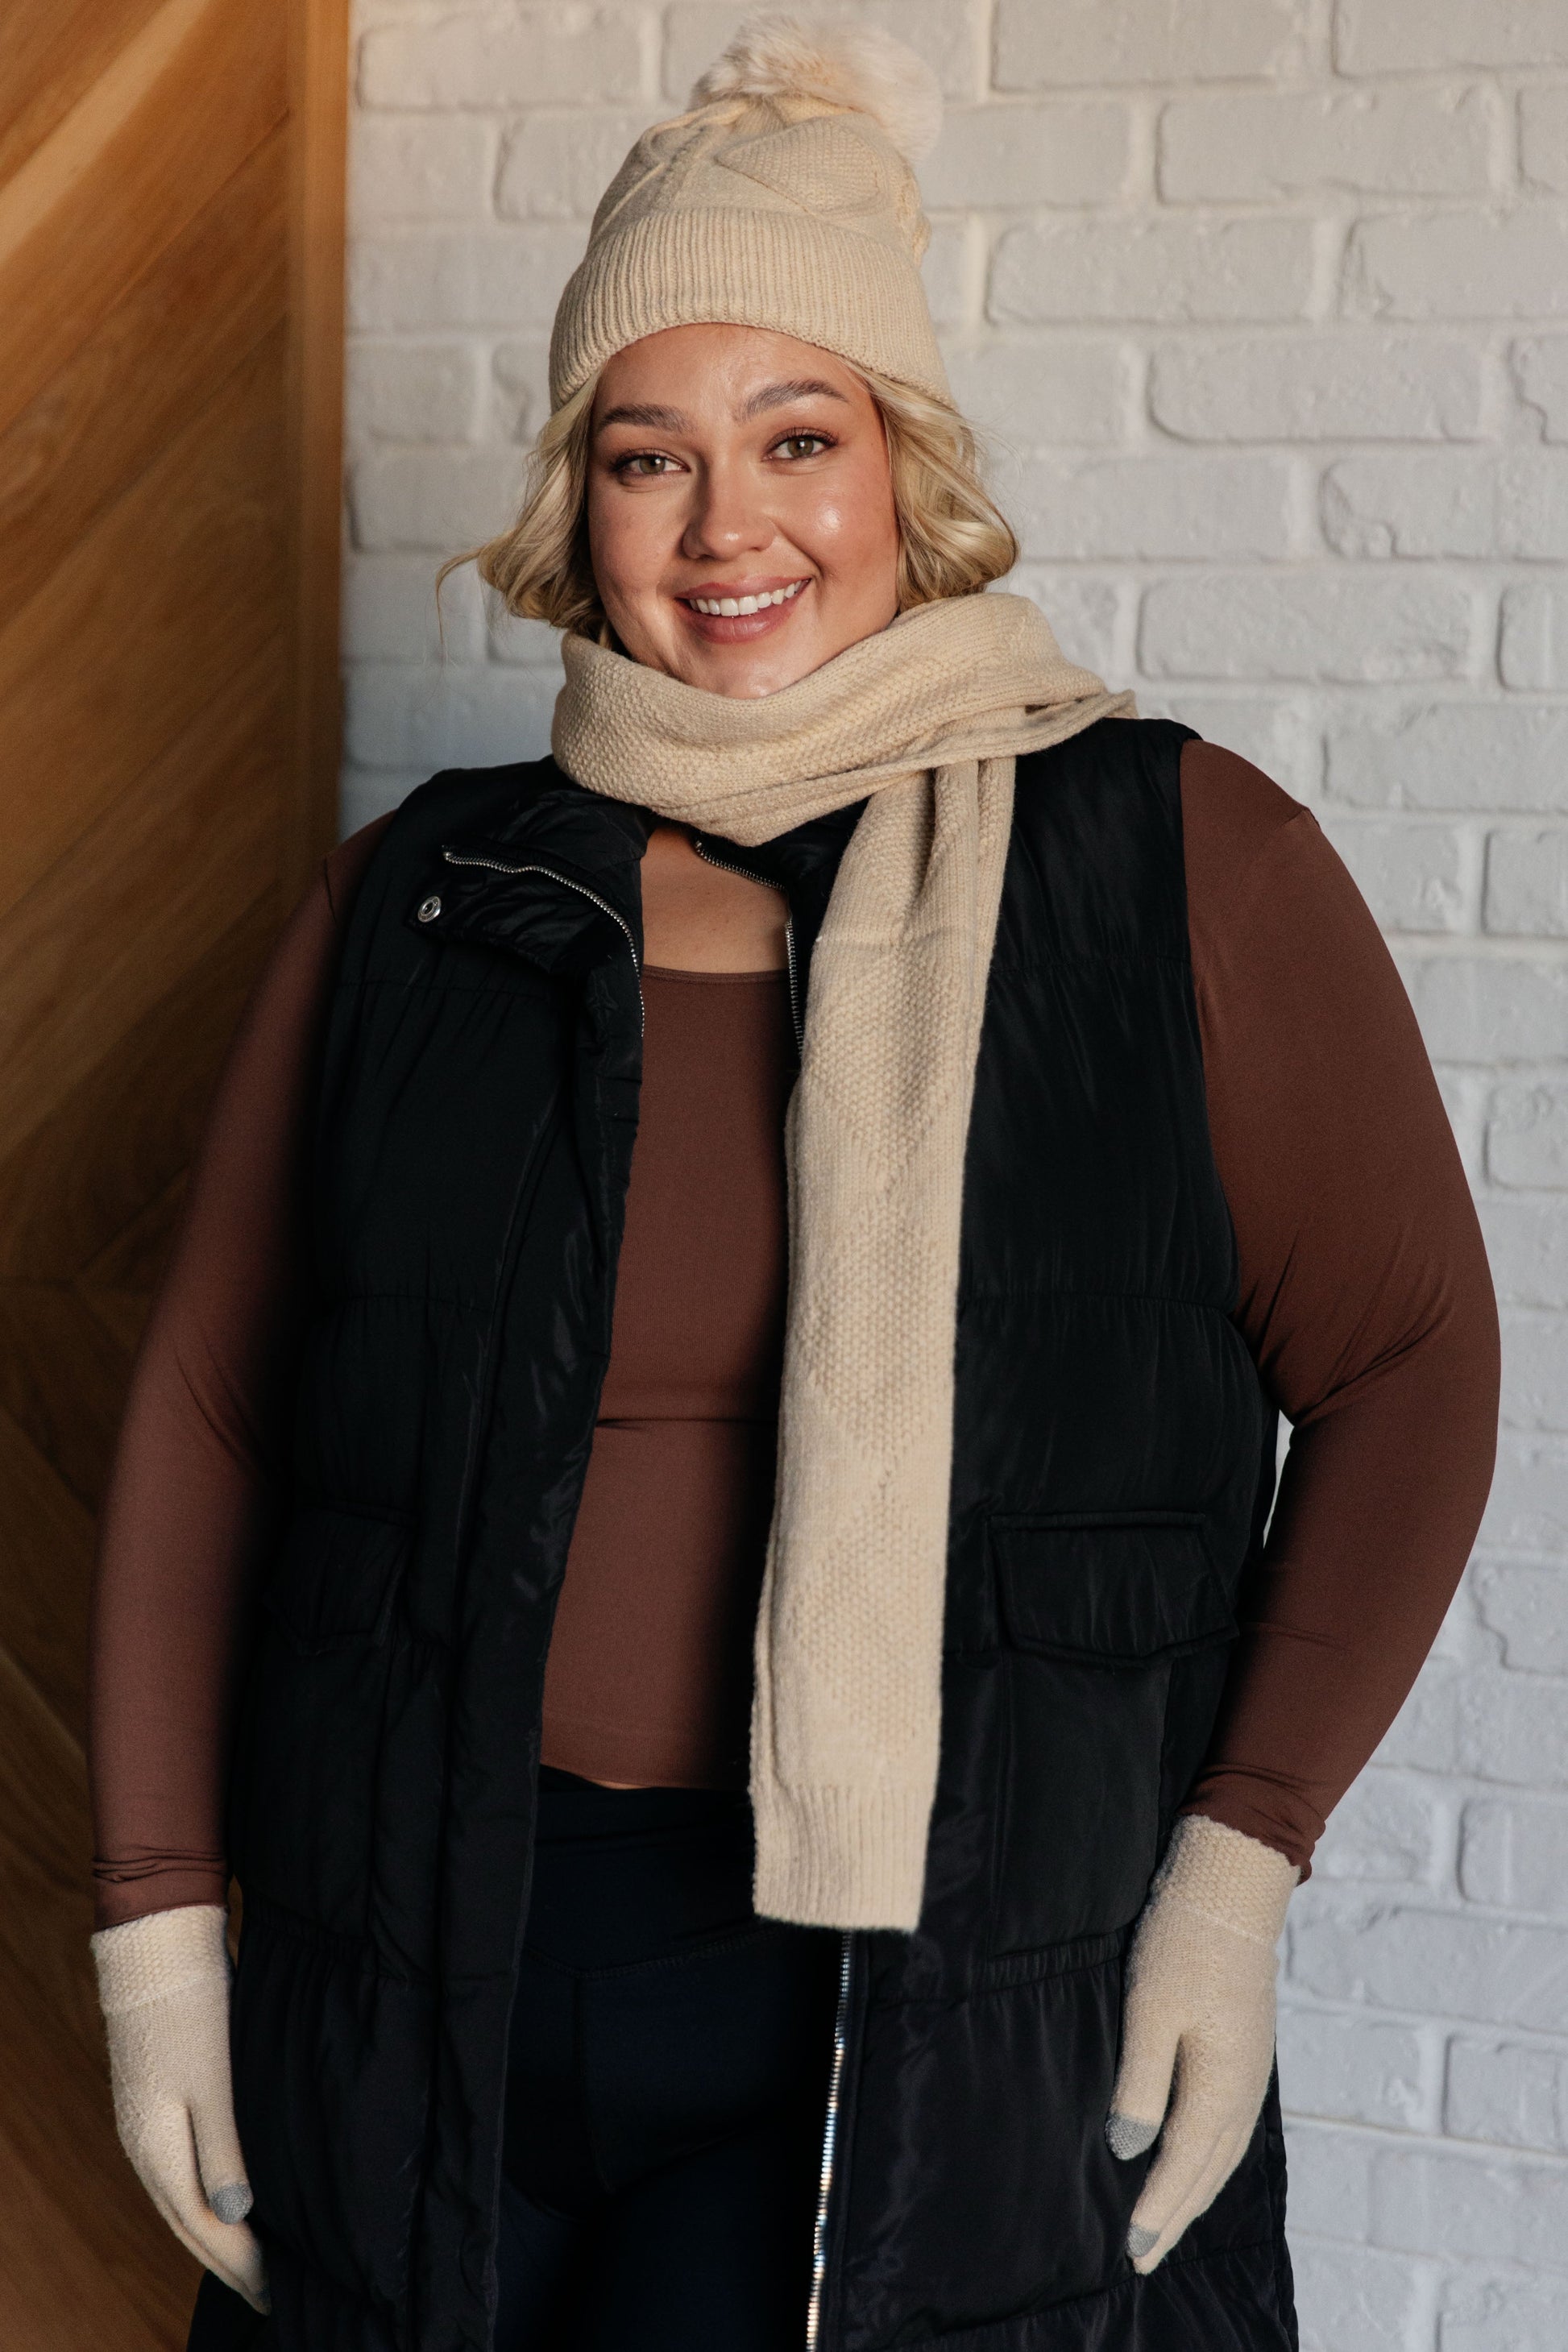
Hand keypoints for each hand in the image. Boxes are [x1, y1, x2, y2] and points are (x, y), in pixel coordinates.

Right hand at [91, 1904, 268, 2311]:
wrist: (158, 1949)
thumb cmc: (192, 2012)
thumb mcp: (215, 2081)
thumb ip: (226, 2151)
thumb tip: (237, 2218)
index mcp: (159, 2152)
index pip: (204, 2229)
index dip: (244, 2265)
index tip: (281, 2293)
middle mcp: (145, 2150)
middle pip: (189, 2225)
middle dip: (230, 2262)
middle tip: (272, 2294)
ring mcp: (145, 2129)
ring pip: (182, 2201)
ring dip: (216, 2234)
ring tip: (254, 2260)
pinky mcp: (155, 2106)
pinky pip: (180, 2174)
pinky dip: (205, 2199)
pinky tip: (229, 2202)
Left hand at [1106, 1815, 1296, 2273]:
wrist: (1231, 1884)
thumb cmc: (1184, 1941)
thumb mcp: (1151, 2008)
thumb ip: (1142, 2083)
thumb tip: (1128, 2151)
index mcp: (1222, 2084)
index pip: (1183, 2165)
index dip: (1157, 2210)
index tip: (1131, 2251)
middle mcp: (1245, 2088)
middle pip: (1209, 2170)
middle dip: (1177, 2215)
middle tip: (1144, 2257)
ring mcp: (1251, 2071)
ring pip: (1223, 2152)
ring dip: (1194, 2191)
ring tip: (1166, 2223)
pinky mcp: (1246, 2050)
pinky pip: (1229, 2127)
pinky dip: (1209, 2157)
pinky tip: (1194, 2159)